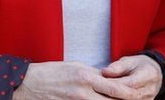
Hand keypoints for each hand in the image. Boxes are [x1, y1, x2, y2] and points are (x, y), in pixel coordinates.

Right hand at [14, 61, 139, 99]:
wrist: (28, 84)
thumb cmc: (52, 72)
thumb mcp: (75, 67)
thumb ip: (93, 74)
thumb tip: (108, 79)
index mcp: (86, 76)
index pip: (115, 87)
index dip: (128, 93)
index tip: (137, 93)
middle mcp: (83, 91)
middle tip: (136, 99)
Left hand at [100, 55, 162, 99]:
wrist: (154, 74)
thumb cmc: (139, 65)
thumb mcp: (130, 61)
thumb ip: (117, 67)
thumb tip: (104, 72)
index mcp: (148, 75)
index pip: (127, 83)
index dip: (110, 83)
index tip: (95, 82)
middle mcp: (149, 90)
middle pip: (126, 96)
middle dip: (108, 94)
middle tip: (92, 92)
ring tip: (95, 96)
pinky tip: (102, 99)